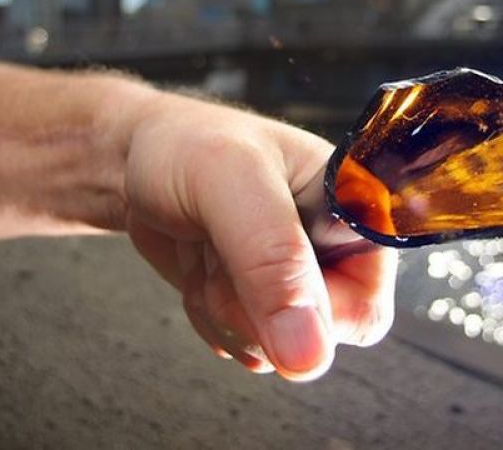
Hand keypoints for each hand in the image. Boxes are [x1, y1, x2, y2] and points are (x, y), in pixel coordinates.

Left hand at [125, 93, 397, 380]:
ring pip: (278, 349)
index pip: (364, 309)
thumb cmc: (189, 147)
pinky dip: (211, 316)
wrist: (138, 157)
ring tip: (212, 248)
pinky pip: (250, 347)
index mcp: (358, 210)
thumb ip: (272, 260)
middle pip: (317, 339)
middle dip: (251, 308)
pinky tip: (204, 266)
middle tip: (223, 248)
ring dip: (224, 309)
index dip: (305, 310)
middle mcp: (340, 251)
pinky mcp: (270, 301)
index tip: (255, 271)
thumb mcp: (229, 183)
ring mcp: (304, 280)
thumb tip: (310, 356)